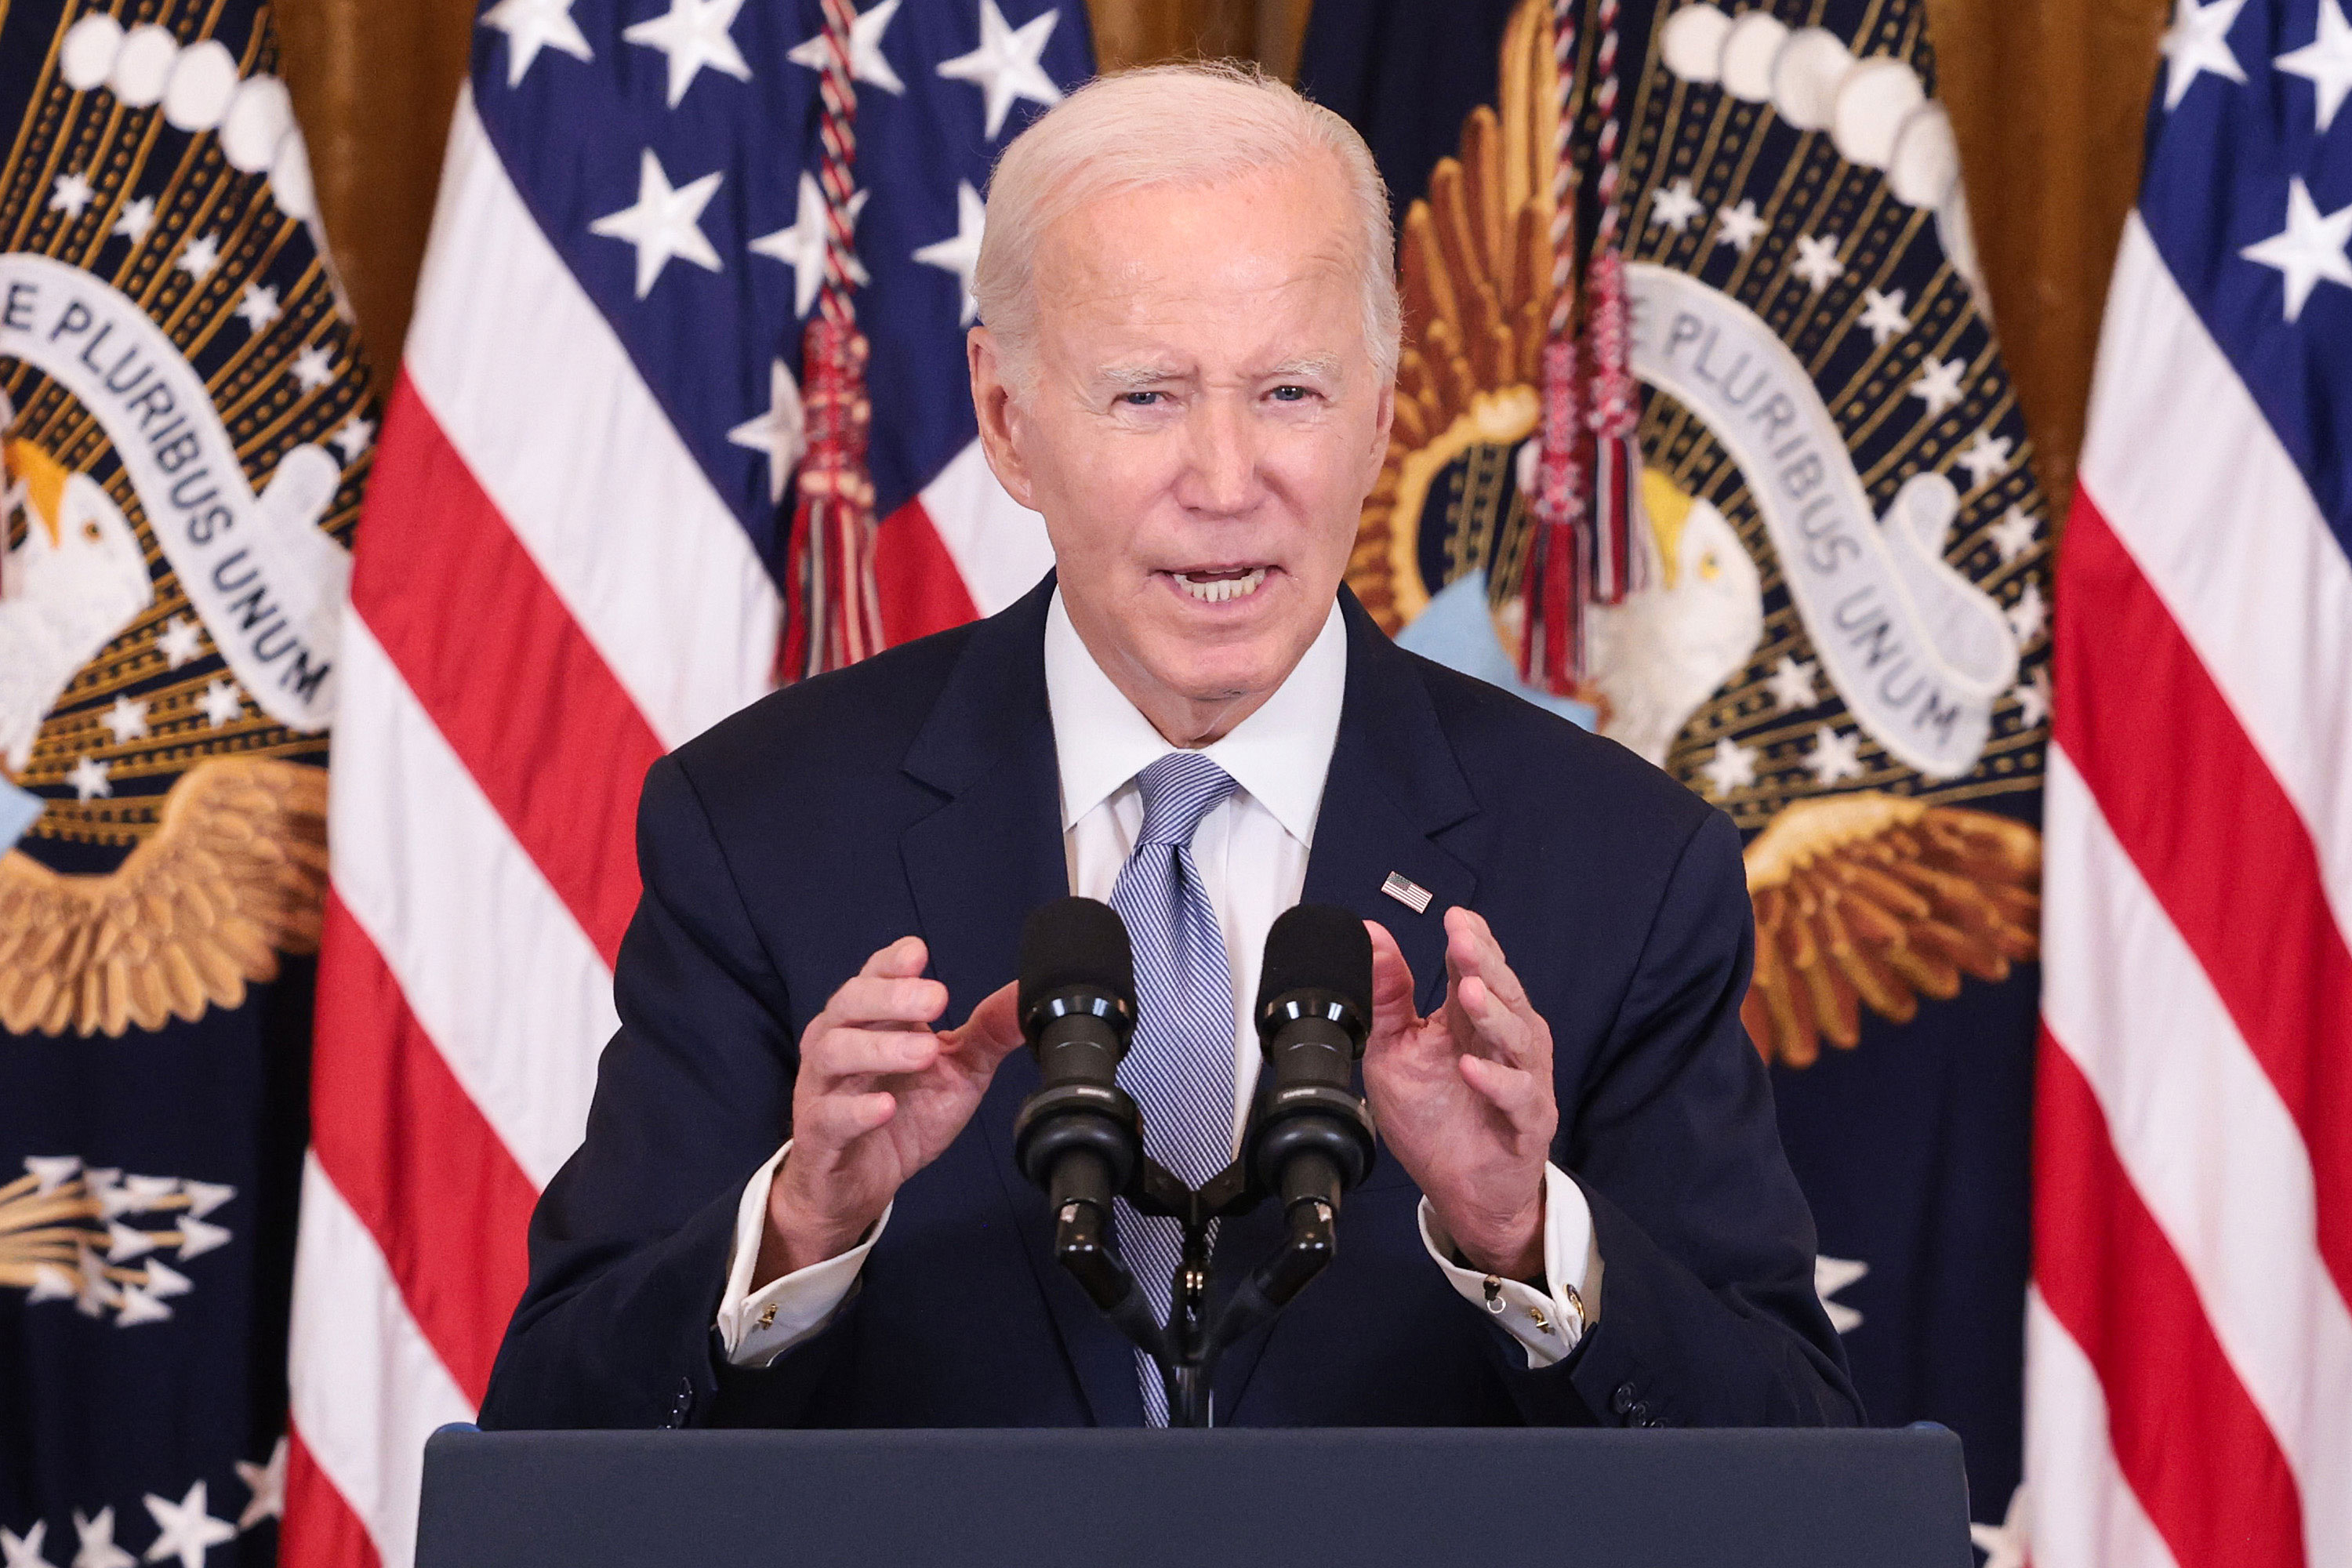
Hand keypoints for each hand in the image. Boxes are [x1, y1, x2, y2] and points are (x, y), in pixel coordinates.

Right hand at [756, 937, 1021, 1285]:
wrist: (861, 1183)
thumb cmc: (905, 1114)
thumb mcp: (957, 1071)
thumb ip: (988, 1033)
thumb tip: (1026, 995)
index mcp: (870, 1021)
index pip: (872, 977)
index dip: (891, 962)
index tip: (918, 953)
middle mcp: (838, 1043)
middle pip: (849, 1003)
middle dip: (892, 996)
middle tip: (936, 999)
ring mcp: (823, 1088)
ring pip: (834, 1052)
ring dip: (881, 1048)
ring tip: (925, 1051)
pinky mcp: (818, 1134)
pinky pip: (829, 1116)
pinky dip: (857, 1109)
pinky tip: (886, 1106)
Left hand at [1361, 908, 1557, 1278]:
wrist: (1460, 1188)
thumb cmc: (1434, 1117)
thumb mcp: (1396, 1049)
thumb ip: (1388, 994)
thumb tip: (1371, 934)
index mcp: (1473, 1018)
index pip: (1479, 968)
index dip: (1472, 941)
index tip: (1456, 918)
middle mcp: (1504, 1041)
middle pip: (1502, 993)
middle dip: (1484, 964)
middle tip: (1463, 941)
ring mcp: (1521, 1079)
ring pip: (1517, 1038)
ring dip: (1494, 1014)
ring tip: (1469, 994)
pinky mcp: (1528, 1121)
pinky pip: (1519, 1096)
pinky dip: (1497, 1082)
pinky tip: (1472, 1067)